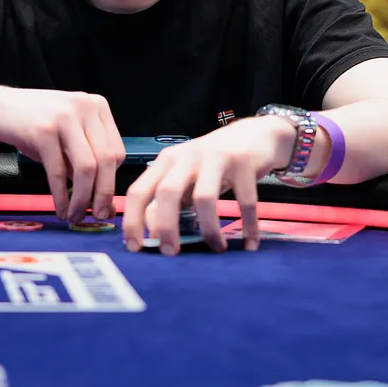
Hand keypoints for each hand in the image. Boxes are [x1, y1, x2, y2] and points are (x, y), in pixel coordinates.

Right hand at [0, 84, 124, 221]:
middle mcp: (85, 107)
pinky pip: (59, 171)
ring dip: (83, 198)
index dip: (111, 181)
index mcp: (97, 106)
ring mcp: (65, 117)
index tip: (103, 202)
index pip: (117, 152)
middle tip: (96, 215)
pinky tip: (60, 208)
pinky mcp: (44, 130)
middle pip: (107, 160)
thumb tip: (106, 205)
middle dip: (103, 195)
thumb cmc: (33, 125)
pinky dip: (61, 195)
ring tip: (75, 215)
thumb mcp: (66, 139)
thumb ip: (85, 166)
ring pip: (87, 167)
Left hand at [120, 116, 291, 254]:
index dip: (132, 220)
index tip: (135, 247)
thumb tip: (151, 233)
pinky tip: (249, 243)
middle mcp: (187, 156)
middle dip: (166, 227)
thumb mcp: (186, 177)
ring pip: (204, 198)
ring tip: (217, 248)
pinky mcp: (243, 161)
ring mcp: (215, 156)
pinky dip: (247, 225)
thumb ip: (168, 200)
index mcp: (167, 161)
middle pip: (167, 192)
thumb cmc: (214, 162)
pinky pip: (244, 201)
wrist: (255, 133)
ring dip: (209, 229)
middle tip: (172, 253)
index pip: (139, 190)